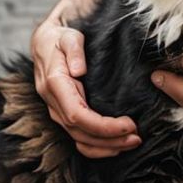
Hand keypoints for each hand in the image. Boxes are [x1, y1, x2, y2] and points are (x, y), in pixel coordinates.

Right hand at [31, 14, 139, 160]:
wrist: (44, 43)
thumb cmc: (60, 37)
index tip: (128, 124)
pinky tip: (114, 146)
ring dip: (105, 147)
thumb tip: (78, 70)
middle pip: (80, 133)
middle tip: (137, 138)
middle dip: (110, 140)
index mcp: (55, 85)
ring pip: (79, 140)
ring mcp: (58, 112)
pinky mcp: (64, 114)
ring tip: (131, 142)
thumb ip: (74, 49)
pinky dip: (96, 147)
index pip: (78, 115)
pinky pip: (78, 138)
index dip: (103, 126)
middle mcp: (54, 104)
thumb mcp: (68, 35)